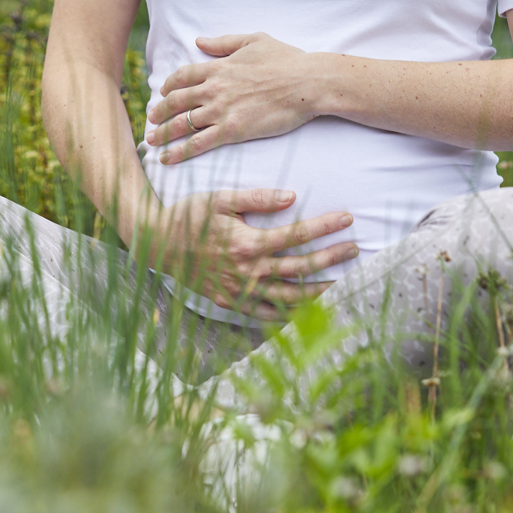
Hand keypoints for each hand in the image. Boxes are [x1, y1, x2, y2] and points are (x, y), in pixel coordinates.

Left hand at [146, 32, 315, 163]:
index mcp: (218, 67)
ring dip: (162, 134)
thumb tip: (199, 40)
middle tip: (150, 121)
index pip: (182, 77)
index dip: (168, 86)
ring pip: (181, 123)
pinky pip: (197, 144)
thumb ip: (224, 42)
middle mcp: (213, 88)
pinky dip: (179, 152)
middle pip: (175, 101)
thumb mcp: (254, 40)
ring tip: (151, 142)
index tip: (162, 93)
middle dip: (158, 112)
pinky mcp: (231, 130)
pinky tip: (167, 159)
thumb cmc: (287, 60)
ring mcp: (220, 110)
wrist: (307, 83)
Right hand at [146, 187, 356, 320]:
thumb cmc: (188, 216)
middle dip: (332, 259)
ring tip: (343, 284)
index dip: (325, 227)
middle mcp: (248, 271)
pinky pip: (267, 314)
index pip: (297, 235)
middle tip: (355, 250)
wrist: (157, 244)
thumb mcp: (220, 198)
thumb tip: (292, 197)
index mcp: (248, 242)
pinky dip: (290, 315)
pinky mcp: (231, 303)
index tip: (348, 219)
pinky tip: (308, 310)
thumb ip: (257, 198)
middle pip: (301, 269)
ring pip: (290, 298)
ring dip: (320, 292)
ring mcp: (240, 291)